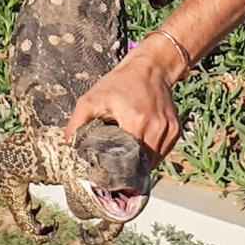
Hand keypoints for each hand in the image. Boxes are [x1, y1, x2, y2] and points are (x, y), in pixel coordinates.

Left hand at [64, 43, 182, 163]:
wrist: (151, 67)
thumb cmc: (121, 82)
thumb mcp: (92, 98)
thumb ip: (77, 122)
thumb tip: (68, 145)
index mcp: (136, 121)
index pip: (126, 161)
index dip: (116, 172)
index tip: (107, 176)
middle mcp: (156, 127)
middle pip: (141, 164)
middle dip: (128, 170)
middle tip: (115, 170)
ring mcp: (168, 129)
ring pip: (153, 161)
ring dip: (140, 163)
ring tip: (128, 155)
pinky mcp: (175, 130)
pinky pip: (163, 153)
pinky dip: (152, 154)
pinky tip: (141, 145)